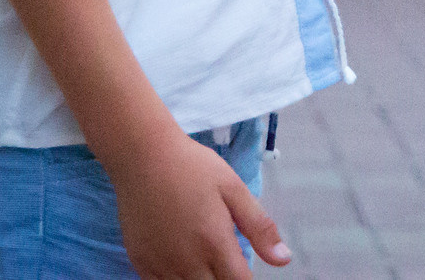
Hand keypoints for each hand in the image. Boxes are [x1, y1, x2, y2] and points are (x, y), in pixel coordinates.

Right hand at [109, 127, 288, 279]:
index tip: (243, 266)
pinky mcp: (141, 263)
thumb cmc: (193, 168)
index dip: (246, 279)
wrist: (143, 157)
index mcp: (215, 243)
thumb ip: (259, 227)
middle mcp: (187, 262)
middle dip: (225, 279)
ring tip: (205, 260)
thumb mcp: (234, 189)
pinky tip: (181, 263)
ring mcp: (161, 265)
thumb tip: (283, 259)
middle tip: (225, 259)